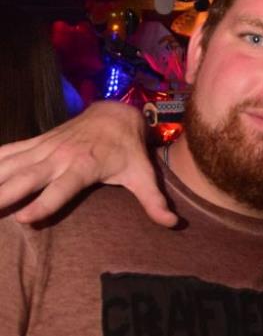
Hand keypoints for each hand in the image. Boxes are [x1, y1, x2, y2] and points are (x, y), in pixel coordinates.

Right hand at [0, 101, 177, 226]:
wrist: (115, 113)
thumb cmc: (128, 150)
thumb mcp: (144, 174)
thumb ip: (154, 200)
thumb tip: (173, 223)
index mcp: (83, 166)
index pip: (61, 189)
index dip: (44, 204)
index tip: (25, 219)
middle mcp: (59, 156)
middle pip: (28, 177)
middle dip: (4, 193)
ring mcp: (44, 148)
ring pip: (11, 164)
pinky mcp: (36, 143)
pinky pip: (8, 151)